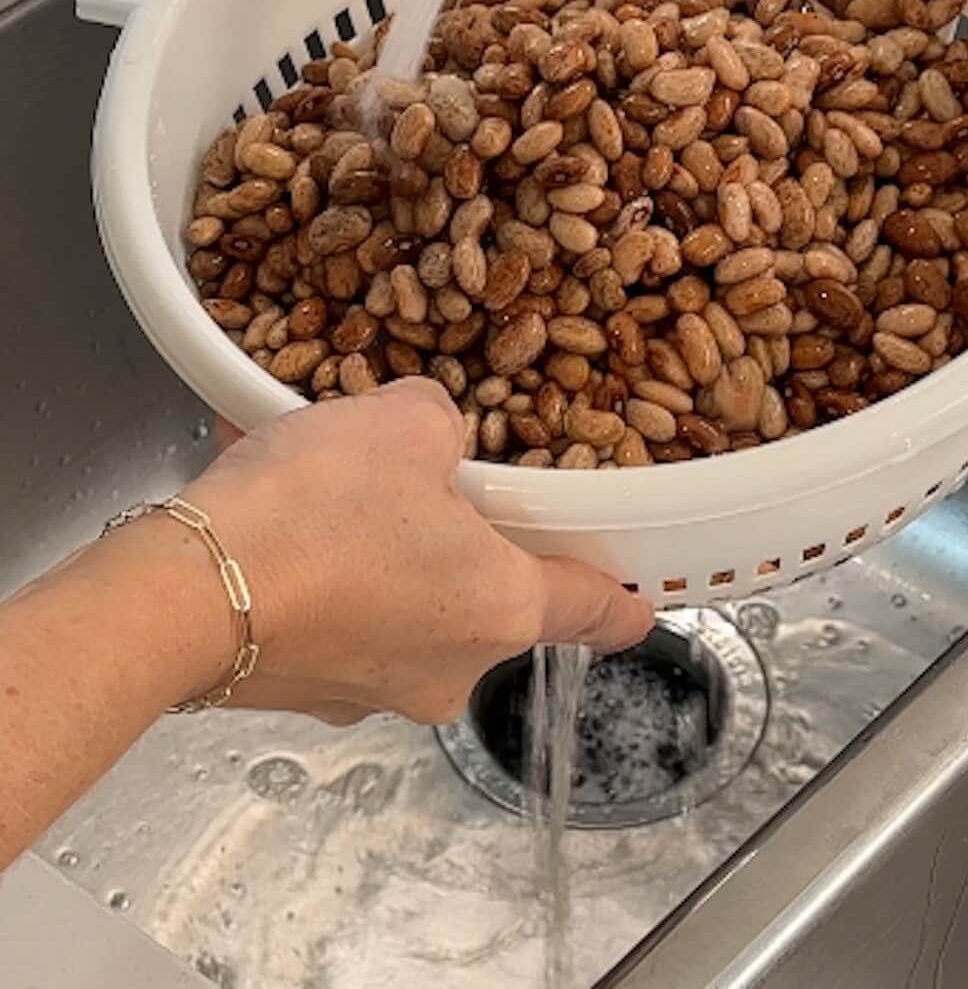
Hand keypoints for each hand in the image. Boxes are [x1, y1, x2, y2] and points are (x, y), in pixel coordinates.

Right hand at [185, 379, 652, 723]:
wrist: (179, 595)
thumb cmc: (315, 512)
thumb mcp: (403, 423)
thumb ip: (440, 422)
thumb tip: (428, 430)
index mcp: (500, 607)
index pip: (592, 611)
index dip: (622, 602)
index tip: (644, 607)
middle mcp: (448, 668)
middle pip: (482, 593)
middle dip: (456, 533)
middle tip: (418, 477)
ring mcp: (372, 689)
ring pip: (402, 600)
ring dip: (380, 542)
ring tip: (326, 476)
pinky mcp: (303, 689)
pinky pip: (336, 613)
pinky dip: (321, 566)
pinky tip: (278, 509)